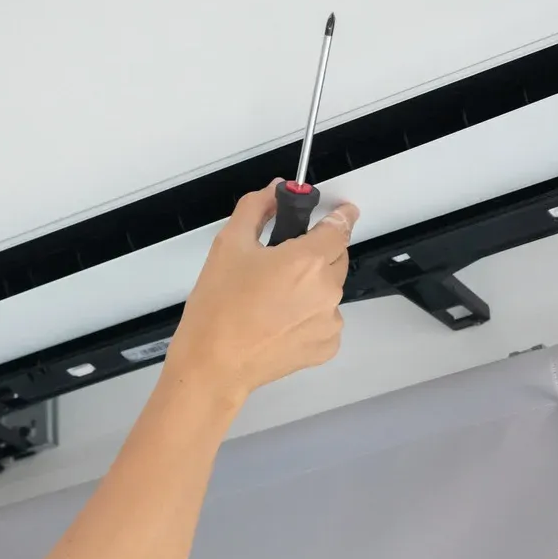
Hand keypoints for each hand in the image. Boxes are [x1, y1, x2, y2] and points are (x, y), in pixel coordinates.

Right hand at [166, 182, 358, 402]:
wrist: (214, 365)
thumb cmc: (218, 312)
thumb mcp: (229, 245)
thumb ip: (256, 209)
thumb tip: (273, 193)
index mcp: (307, 260)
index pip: (340, 227)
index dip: (340, 215)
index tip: (343, 211)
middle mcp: (326, 290)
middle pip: (335, 258)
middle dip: (315, 254)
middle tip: (280, 264)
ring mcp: (329, 320)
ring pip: (329, 290)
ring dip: (311, 287)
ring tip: (272, 299)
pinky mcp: (326, 346)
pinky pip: (326, 319)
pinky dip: (309, 316)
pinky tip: (279, 320)